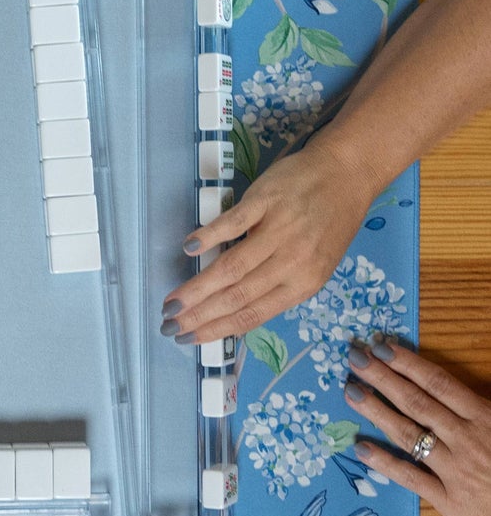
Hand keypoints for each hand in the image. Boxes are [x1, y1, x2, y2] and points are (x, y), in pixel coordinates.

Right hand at [162, 136, 375, 343]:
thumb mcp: (313, 264)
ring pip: (233, 267)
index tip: (188, 339)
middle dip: (199, 315)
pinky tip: (189, 249)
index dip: (217, 329)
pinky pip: (234, 224)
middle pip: (238, 296)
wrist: (345, 175)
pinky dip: (209, 237)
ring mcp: (279, 230)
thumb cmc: (328, 223)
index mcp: (304, 283)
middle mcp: (293, 262)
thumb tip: (232, 305)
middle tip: (169, 326)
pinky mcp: (267, 201)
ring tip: (171, 302)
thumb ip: (277, 283)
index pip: (253, 315)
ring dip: (197, 287)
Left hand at [347, 341, 490, 515]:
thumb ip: (480, 403)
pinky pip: (411, 477)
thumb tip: (449, 382)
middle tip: (354, 357)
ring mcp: (455, 471)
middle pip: (417, 403)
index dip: (407, 363)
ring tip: (350, 391)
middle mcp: (467, 440)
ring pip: (408, 435)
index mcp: (485, 418)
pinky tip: (360, 446)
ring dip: (376, 411)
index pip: (438, 384)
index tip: (380, 346)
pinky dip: (384, 462)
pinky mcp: (449, 500)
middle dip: (382, 378)